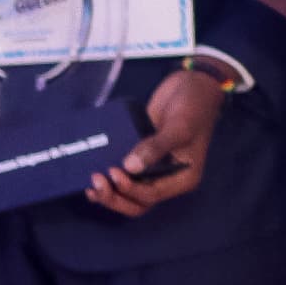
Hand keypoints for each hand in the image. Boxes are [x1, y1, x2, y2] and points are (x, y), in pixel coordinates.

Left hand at [87, 68, 222, 216]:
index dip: (130, 189)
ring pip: (128, 192)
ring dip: (109, 191)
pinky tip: (91, 170)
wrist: (192, 82)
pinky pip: (124, 172)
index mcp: (181, 178)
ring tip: (91, 181)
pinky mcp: (140, 152)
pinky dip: (109, 176)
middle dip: (115, 197)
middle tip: (96, 181)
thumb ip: (156, 147)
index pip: (151, 196)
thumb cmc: (194, 106)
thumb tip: (129, 167)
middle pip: (137, 202)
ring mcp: (152, 166)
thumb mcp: (180, 126)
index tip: (114, 171)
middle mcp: (166, 178)